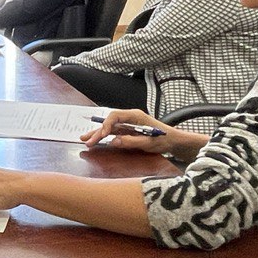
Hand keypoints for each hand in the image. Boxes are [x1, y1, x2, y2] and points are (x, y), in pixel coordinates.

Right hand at [81, 108, 199, 159]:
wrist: (173, 141)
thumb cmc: (164, 139)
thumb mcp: (149, 142)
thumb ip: (131, 141)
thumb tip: (114, 141)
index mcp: (135, 116)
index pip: (115, 116)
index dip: (106, 125)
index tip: (101, 134)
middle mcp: (129, 118)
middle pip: (109, 123)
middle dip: (98, 132)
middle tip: (88, 141)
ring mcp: (128, 125)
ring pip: (109, 128)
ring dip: (97, 134)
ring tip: (84, 139)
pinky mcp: (128, 131)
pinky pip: (113, 133)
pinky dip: (104, 137)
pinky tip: (95, 140)